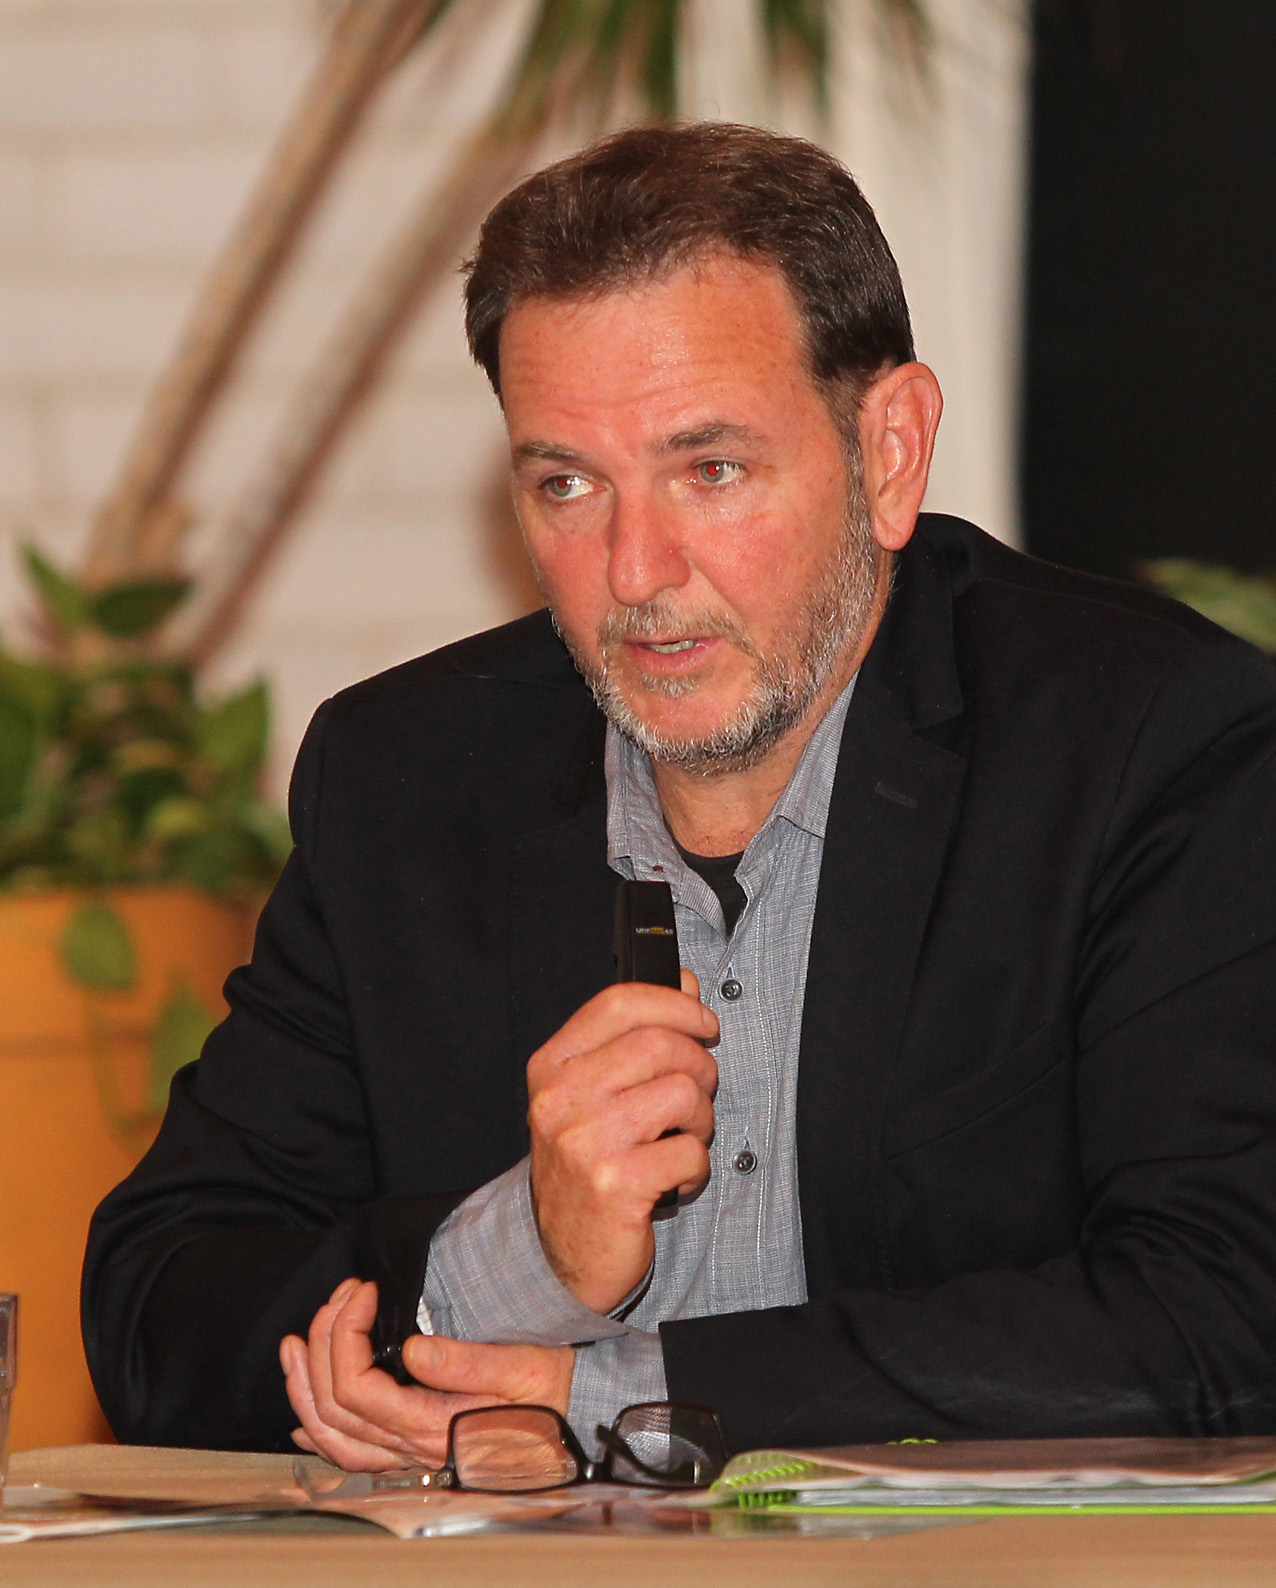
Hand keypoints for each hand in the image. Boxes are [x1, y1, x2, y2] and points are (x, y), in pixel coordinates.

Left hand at [281, 1277, 573, 1470]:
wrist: (576, 1422)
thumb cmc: (553, 1393)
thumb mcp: (522, 1368)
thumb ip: (467, 1364)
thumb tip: (412, 1349)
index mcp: (432, 1424)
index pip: (356, 1387)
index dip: (345, 1334)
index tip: (365, 1290)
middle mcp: (412, 1446)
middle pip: (334, 1404)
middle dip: (324, 1342)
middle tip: (342, 1294)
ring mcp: (408, 1453)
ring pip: (332, 1434)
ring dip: (304, 1387)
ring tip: (294, 1344)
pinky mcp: (412, 1450)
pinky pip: (350, 1455)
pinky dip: (319, 1432)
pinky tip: (305, 1415)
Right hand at [527, 969, 718, 1313]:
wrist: (560, 1253)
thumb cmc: (587, 1164)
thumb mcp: (594, 1095)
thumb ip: (634, 1036)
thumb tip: (685, 984)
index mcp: (552, 1066)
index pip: (618, 1003)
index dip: (675, 1003)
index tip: (704, 1023)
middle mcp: (560, 1099)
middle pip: (658, 1044)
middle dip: (699, 1066)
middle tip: (701, 1091)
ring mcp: (585, 1142)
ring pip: (681, 1094)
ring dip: (701, 1119)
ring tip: (685, 1138)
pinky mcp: (615, 1185)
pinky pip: (689, 1152)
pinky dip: (696, 1166)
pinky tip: (675, 1179)